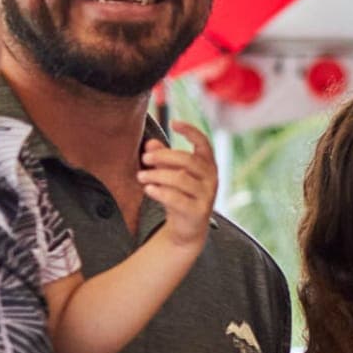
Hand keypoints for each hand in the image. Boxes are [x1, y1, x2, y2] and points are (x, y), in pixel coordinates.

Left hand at [139, 121, 217, 244]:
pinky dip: (159, 192)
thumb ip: (162, 158)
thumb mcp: (170, 174)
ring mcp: (207, 196)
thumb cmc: (179, 195)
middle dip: (163, 157)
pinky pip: (176, 198)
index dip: (191, 131)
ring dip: (156, 175)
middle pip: (187, 159)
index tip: (174, 123)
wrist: (187, 229)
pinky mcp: (198, 212)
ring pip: (180, 178)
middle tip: (144, 159)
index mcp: (208, 165)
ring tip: (141, 177)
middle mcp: (212, 178)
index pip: (204, 143)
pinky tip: (148, 189)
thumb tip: (150, 144)